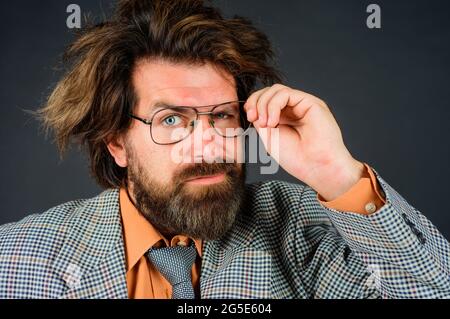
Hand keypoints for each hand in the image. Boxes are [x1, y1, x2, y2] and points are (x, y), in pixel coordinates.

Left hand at [244, 84, 364, 200]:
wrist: (317, 167)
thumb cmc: (297, 158)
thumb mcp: (270, 137)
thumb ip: (261, 120)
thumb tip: (252, 106)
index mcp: (284, 118)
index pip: (265, 100)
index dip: (253, 104)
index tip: (249, 117)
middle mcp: (295, 109)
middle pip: (269, 92)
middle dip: (256, 102)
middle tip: (253, 118)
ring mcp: (303, 105)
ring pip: (276, 90)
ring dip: (264, 104)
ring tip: (266, 124)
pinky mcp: (311, 102)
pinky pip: (286, 94)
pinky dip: (273, 105)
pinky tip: (273, 122)